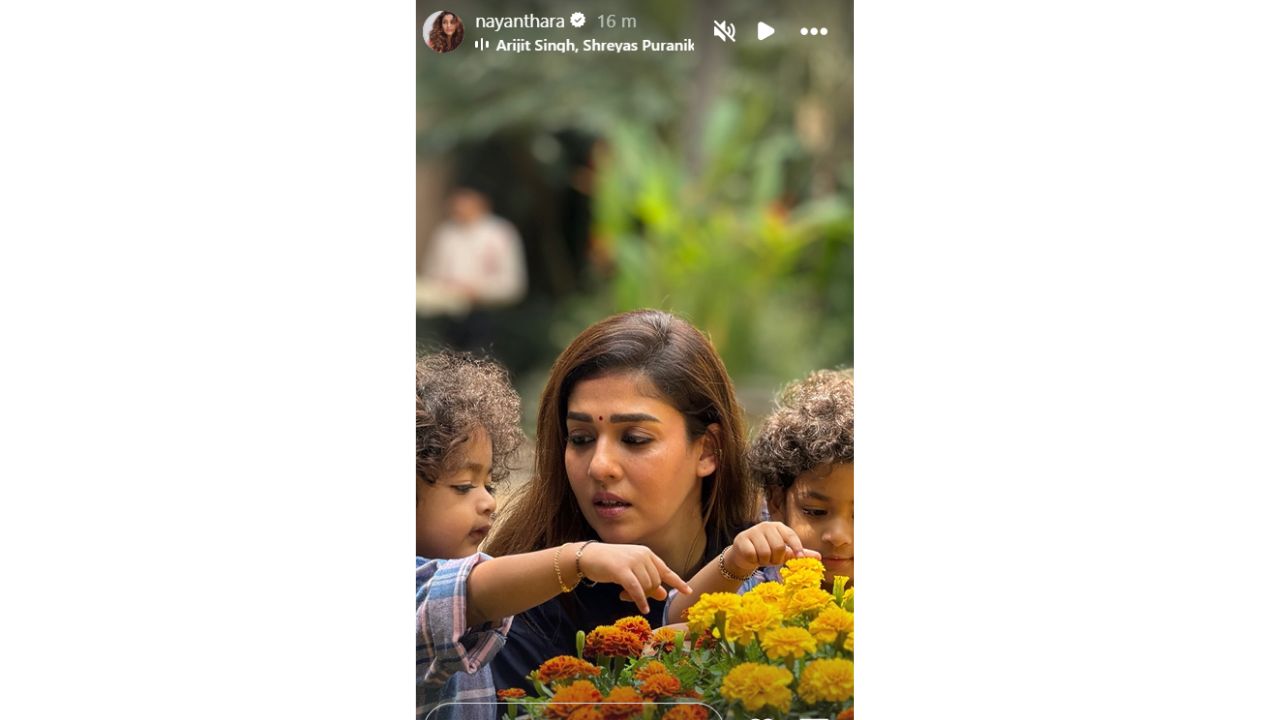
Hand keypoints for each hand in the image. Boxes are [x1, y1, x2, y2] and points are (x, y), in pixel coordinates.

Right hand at [577, 543, 693, 613]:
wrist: (588, 556)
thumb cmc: (610, 564)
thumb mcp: (631, 572)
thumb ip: (647, 581)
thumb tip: (664, 594)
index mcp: (647, 553)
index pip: (666, 570)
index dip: (678, 582)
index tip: (689, 592)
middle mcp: (642, 555)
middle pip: (655, 583)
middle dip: (646, 593)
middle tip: (629, 596)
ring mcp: (632, 561)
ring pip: (646, 587)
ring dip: (638, 597)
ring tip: (623, 595)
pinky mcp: (622, 570)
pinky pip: (636, 589)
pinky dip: (640, 600)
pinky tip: (643, 608)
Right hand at [723, 521, 821, 578]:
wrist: (744, 554)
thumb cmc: (767, 551)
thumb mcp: (785, 552)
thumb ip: (799, 553)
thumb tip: (819, 557)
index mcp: (778, 527)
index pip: (791, 535)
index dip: (797, 547)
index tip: (800, 558)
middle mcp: (766, 526)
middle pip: (779, 546)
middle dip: (776, 558)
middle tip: (772, 560)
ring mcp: (752, 531)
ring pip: (765, 552)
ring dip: (765, 561)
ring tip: (762, 558)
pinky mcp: (741, 539)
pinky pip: (752, 555)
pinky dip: (754, 560)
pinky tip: (752, 557)